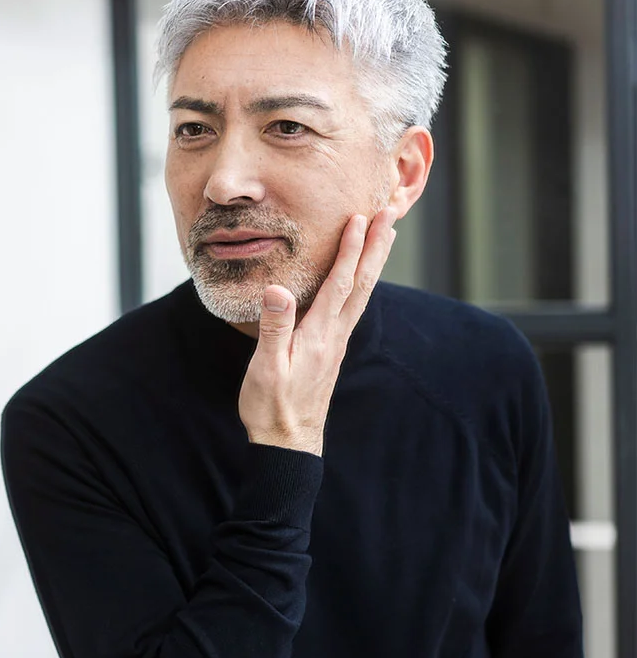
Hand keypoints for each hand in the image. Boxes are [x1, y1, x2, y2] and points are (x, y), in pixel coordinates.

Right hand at [238, 209, 396, 456]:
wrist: (289, 443)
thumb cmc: (272, 407)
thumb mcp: (266, 368)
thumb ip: (274, 328)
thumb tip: (277, 288)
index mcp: (319, 335)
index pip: (339, 283)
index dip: (351, 250)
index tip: (361, 218)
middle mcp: (334, 336)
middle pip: (361, 284)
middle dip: (375, 247)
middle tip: (391, 215)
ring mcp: (336, 343)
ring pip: (360, 295)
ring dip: (373, 263)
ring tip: (385, 238)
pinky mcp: (331, 351)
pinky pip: (352, 307)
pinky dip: (361, 284)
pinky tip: (361, 280)